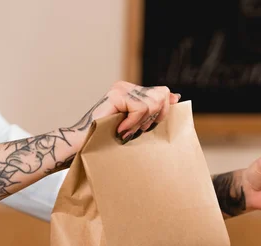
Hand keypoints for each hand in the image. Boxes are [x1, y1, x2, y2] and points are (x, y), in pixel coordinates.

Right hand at [63, 81, 180, 144]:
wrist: (85, 144)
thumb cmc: (110, 138)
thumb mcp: (138, 124)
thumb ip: (154, 111)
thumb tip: (175, 97)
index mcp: (132, 91)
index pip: (162, 92)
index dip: (165, 108)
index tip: (156, 123)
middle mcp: (126, 86)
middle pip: (161, 96)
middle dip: (154, 117)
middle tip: (138, 130)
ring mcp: (120, 89)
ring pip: (152, 104)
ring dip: (142, 123)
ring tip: (127, 131)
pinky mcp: (116, 95)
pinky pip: (140, 109)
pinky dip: (133, 124)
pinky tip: (121, 130)